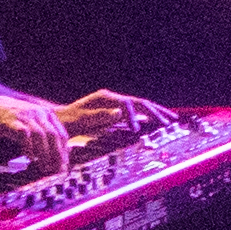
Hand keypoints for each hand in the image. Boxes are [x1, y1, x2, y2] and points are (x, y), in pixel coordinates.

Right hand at [0, 86, 89, 171]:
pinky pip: (25, 135)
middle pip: (54, 136)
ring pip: (42, 136)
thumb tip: (55, 153)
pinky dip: (29, 148)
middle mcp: (38, 113)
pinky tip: (30, 158)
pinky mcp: (13, 121)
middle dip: (58, 155)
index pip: (61, 134)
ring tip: (45, 168)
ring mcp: (25, 116)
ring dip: (45, 154)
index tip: (64, 166)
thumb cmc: (10, 120)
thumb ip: (43, 134)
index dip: (64, 151)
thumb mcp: (30, 123)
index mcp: (46, 113)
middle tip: (58, 170)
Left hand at [55, 89, 170, 141]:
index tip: (137, 131)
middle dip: (156, 112)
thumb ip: (101, 116)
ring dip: (156, 112)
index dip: (134, 117)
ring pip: (141, 106)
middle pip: (140, 102)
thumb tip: (120, 113)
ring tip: (171, 120)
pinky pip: (136, 111)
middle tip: (170, 121)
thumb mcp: (82, 120)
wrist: (59, 120)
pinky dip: (148, 116)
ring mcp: (115, 104)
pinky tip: (155, 120)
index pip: (127, 105)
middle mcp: (112, 98)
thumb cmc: (68, 122)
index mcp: (105, 98)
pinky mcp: (116, 111)